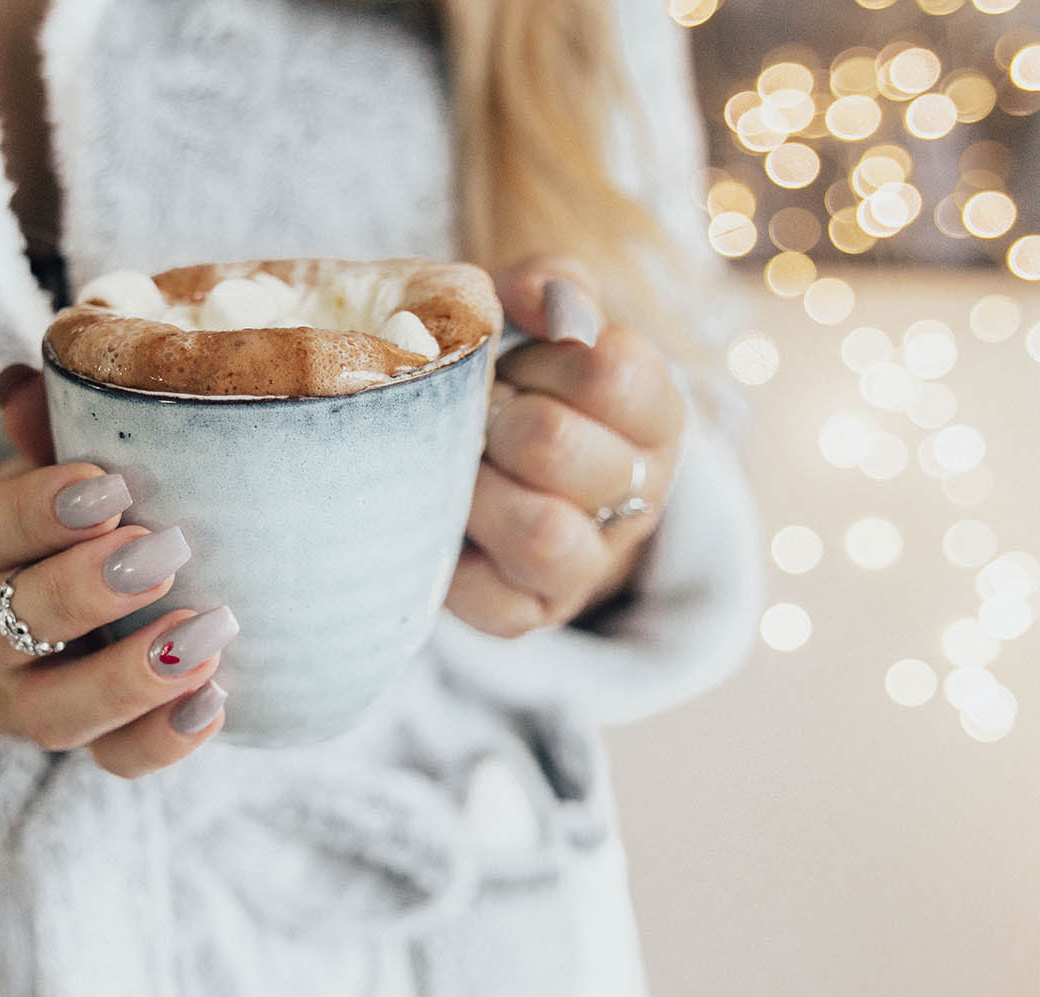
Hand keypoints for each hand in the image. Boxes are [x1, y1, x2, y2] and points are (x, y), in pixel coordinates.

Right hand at [0, 367, 235, 777]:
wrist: (116, 594)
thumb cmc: (109, 502)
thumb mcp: (78, 453)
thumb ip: (55, 422)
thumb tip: (21, 385)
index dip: (37, 513)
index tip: (112, 488)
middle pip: (3, 624)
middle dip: (81, 592)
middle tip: (164, 553)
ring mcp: (39, 692)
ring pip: (50, 714)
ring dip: (126, 679)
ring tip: (205, 637)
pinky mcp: (96, 739)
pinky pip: (115, 761)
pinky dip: (162, 739)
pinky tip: (218, 700)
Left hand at [445, 258, 687, 636]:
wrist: (495, 478)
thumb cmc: (518, 385)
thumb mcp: (537, 318)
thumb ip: (550, 285)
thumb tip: (547, 302)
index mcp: (654, 415)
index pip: (612, 369)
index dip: (542, 357)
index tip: (515, 362)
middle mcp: (636, 495)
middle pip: (554, 442)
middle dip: (491, 416)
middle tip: (470, 413)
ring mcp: (585, 564)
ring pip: (536, 532)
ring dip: (472, 487)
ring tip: (454, 464)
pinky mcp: (526, 615)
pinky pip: (486, 597)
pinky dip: (448, 554)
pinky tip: (439, 516)